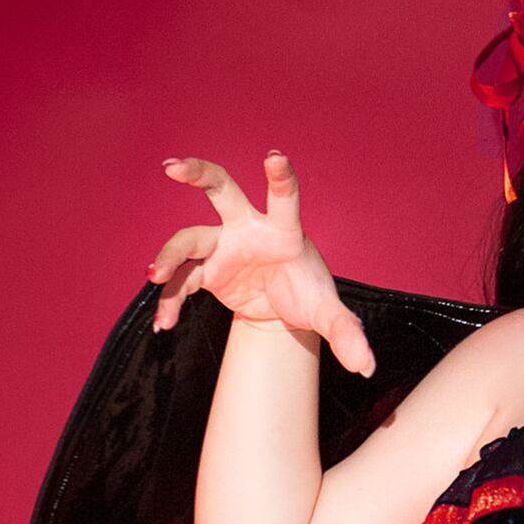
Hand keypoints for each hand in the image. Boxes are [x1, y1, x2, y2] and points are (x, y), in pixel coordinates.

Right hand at [145, 150, 373, 374]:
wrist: (283, 311)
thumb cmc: (308, 296)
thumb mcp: (328, 315)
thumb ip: (347, 335)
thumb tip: (367, 367)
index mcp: (283, 230)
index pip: (284, 199)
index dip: (280, 178)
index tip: (275, 156)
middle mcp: (247, 229)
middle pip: (220, 188)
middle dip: (198, 173)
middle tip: (172, 167)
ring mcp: (223, 246)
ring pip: (188, 239)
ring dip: (170, 256)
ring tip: (156, 278)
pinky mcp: (207, 271)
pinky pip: (182, 282)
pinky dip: (170, 301)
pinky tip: (164, 323)